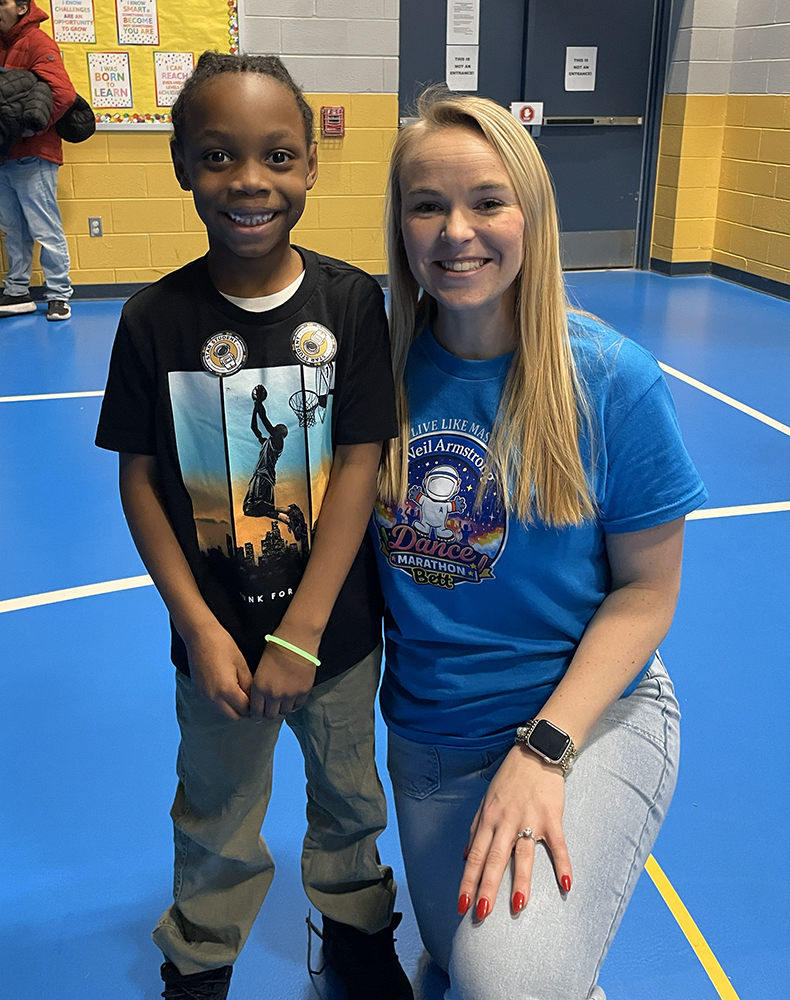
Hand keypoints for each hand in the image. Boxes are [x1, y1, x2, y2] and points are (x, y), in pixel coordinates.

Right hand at [184, 622, 252, 719]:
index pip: (245, 709)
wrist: (200, 635)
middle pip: (234, 716)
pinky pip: (214, 705)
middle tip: (252, 699)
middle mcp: (213, 697)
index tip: (261, 700)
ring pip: (223, 712)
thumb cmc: (223, 645)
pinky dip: (223, 703)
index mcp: (226, 689)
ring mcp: (204, 695)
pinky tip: (229, 689)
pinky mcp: (199, 691)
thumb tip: (254, 698)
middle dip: (244, 711)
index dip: (255, 706)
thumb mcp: (241, 665)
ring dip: (233, 708)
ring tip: (241, 693)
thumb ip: (249, 685)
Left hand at [250, 639, 316, 718]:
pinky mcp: (303, 692)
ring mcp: (290, 694)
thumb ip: (260, 686)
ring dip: (283, 708)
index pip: (256, 712)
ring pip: (285, 712)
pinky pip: (298, 706)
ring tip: (283, 700)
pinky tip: (293, 697)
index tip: (258, 714)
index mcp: (260, 687)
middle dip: (269, 713)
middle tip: (271, 708)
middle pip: (270, 715)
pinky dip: (295, 704)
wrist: (296, 640)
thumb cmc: (277, 648)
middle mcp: (274, 694)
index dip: (257, 715)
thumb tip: (261, 698)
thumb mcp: (261, 668)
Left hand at [458, 747, 571, 920]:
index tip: (462, 904)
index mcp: (488, 819)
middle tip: (481, 914)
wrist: (535, 753)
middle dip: (486, 887)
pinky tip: (566, 884)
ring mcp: (530, 820)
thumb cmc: (509, 779)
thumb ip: (475, 828)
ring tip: (518, 907)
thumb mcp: (486, 800)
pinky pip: (558, 845)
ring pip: (523, 855)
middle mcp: (506, 821)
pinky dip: (563, 864)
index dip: (468, 880)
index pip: (474, 855)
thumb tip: (465, 856)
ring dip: (520, 881)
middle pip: (494, 859)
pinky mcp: (552, 818)